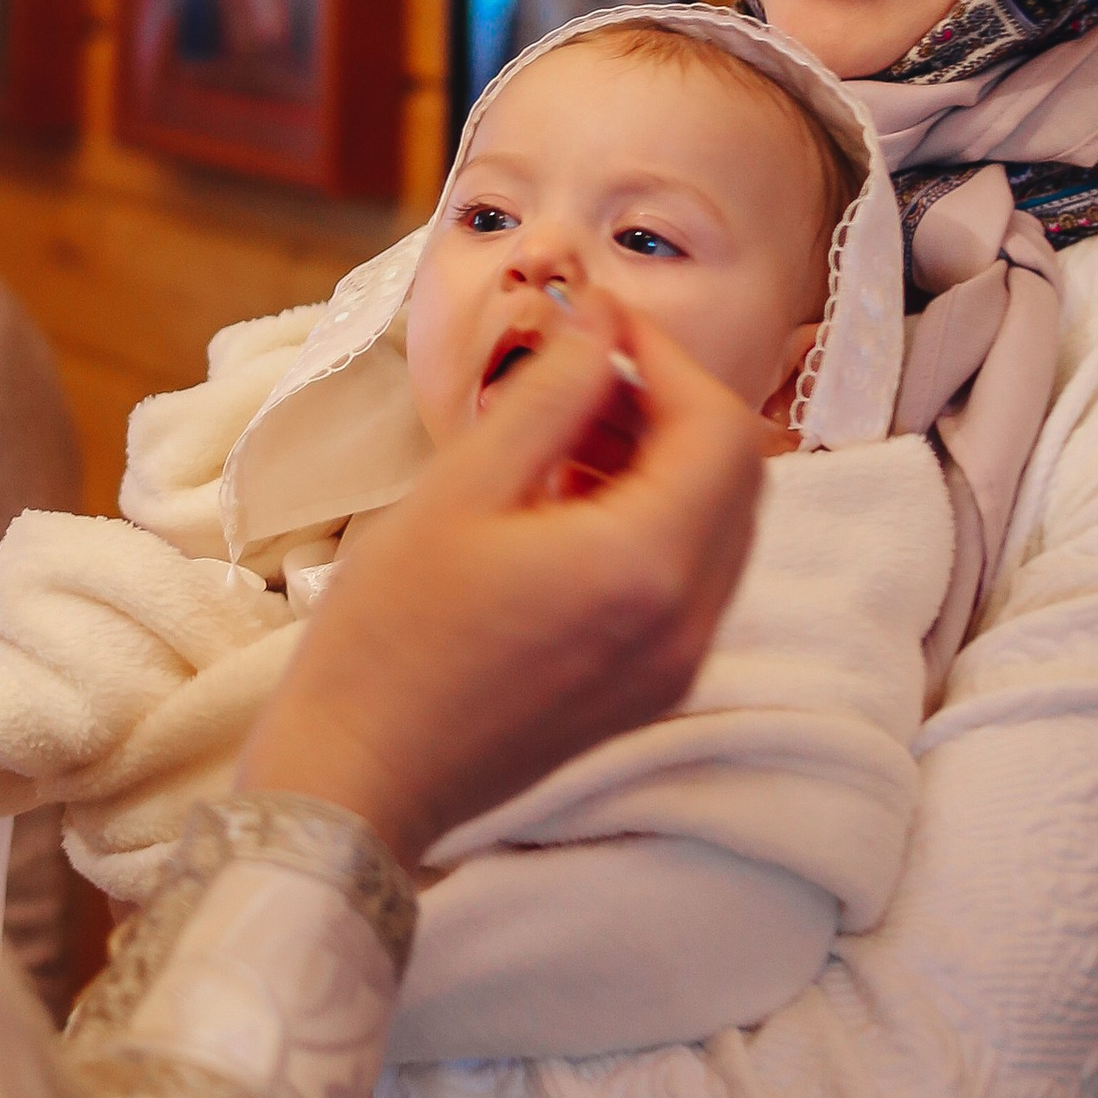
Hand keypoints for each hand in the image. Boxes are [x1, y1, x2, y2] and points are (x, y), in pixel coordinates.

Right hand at [237, 313, 763, 872]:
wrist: (360, 774)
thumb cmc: (390, 631)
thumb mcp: (462, 485)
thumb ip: (551, 393)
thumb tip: (600, 323)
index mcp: (647, 566)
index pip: (720, 429)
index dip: (666, 358)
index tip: (596, 325)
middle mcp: (687, 622)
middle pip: (737, 477)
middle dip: (669, 406)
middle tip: (580, 372)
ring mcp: (675, 665)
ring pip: (719, 527)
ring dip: (662, 462)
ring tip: (561, 435)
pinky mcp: (650, 690)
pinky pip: (688, 580)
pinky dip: (651, 521)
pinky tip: (563, 505)